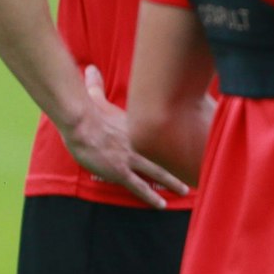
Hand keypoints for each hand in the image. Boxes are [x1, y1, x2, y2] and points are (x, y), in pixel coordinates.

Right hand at [60, 64, 189, 208]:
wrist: (82, 123)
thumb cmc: (86, 110)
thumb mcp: (94, 96)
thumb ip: (95, 84)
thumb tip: (90, 68)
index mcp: (132, 127)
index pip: (152, 134)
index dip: (164, 139)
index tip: (175, 141)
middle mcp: (136, 142)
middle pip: (162, 154)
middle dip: (177, 162)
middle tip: (191, 170)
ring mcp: (130, 158)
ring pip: (156, 172)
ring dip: (171, 181)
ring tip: (184, 190)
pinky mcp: (120, 171)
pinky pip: (138, 186)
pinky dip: (150, 196)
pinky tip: (161, 205)